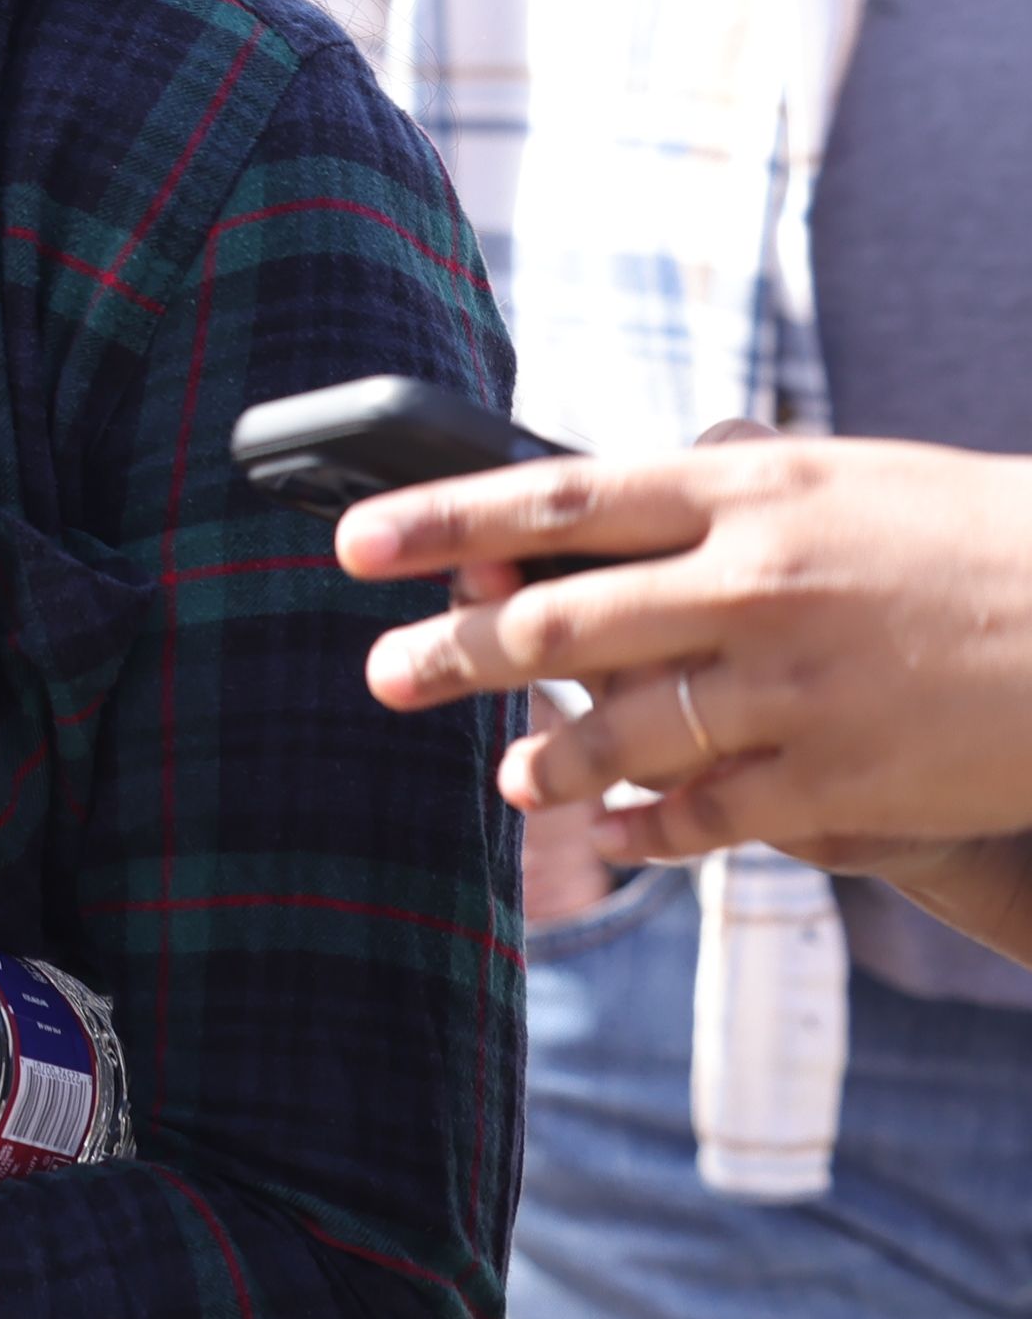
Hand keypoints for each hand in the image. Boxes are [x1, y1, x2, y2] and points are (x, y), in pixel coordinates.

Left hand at [349, 436, 1031, 883]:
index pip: (554, 499)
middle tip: (382, 676)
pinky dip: (647, 831)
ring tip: (507, 777)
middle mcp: (750, 582)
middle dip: (454, 653)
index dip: (438, 523)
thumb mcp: (838, 476)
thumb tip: (599, 490)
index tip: (351, 544)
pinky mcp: (840, 777)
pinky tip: (613, 843)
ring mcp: (792, 686)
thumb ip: (718, 484)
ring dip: (547, 759)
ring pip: (621, 730)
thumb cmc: (967, 535)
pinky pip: (709, 814)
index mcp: (743, 491)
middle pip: (560, 621)